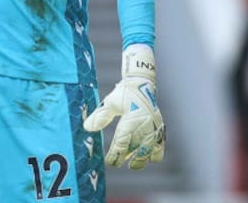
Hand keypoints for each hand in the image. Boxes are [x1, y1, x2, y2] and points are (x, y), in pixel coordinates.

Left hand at [83, 44, 164, 169]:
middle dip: (129, 159)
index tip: (110, 162)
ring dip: (142, 158)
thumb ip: (100, 117)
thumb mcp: (109, 103)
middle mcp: (145, 125)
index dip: (115, 155)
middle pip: (137, 149)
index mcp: (131, 119)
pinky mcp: (160, 128)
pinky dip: (154, 154)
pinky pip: (160, 146)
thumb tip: (87, 128)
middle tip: (120, 163)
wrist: (142, 84)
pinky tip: (146, 156)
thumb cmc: (123, 94)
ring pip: (151, 151)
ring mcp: (154, 127)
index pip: (122, 142)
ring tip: (133, 163)